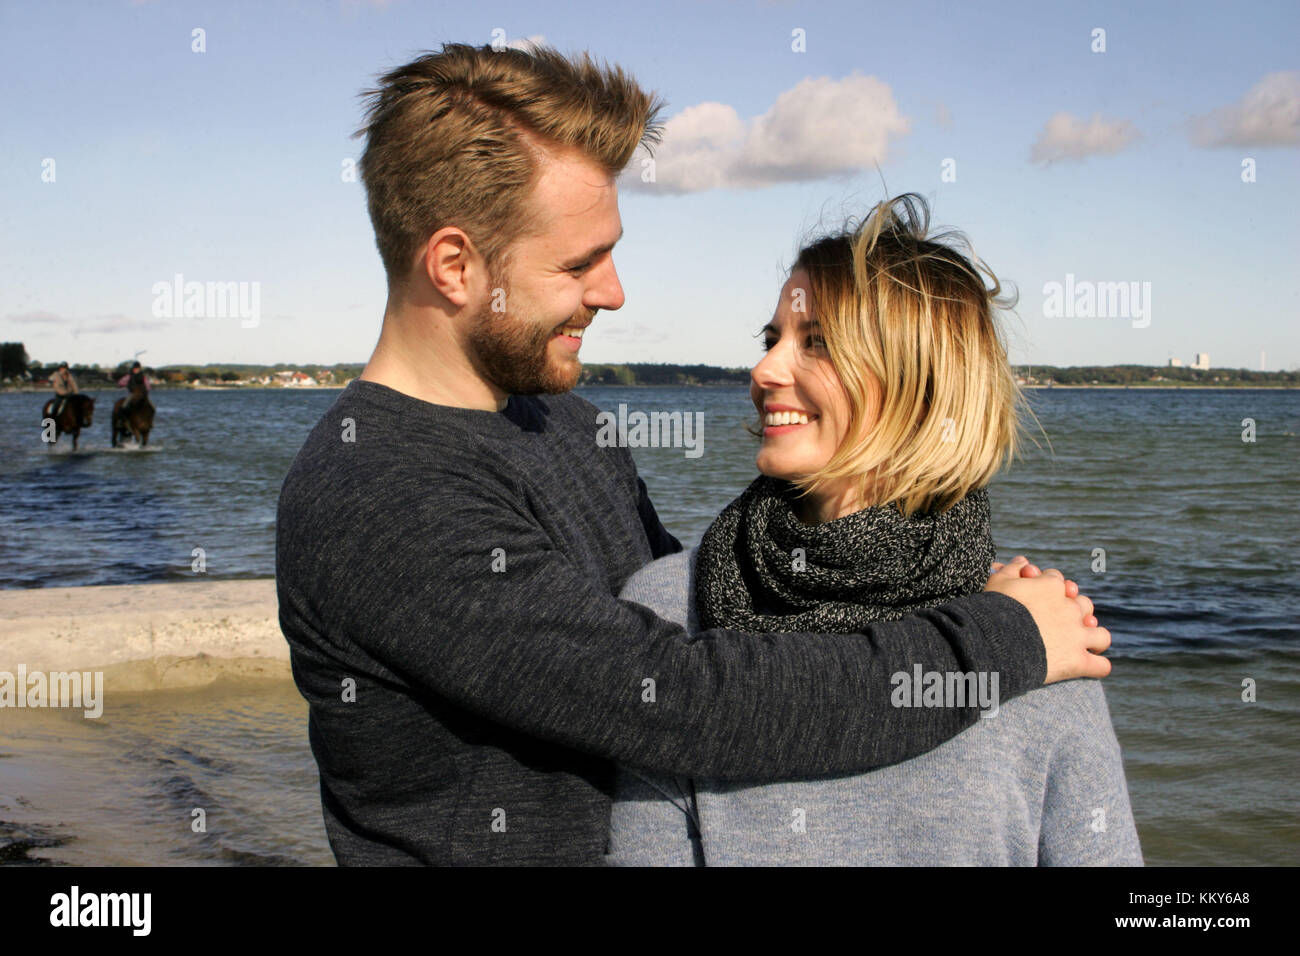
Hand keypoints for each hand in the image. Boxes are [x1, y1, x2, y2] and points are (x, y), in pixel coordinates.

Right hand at [985, 555, 1110, 682]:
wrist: (996, 640)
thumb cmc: (993, 609)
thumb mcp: (998, 582)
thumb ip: (1012, 569)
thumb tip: (1023, 560)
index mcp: (1052, 587)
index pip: (1057, 581)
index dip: (1048, 588)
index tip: (1037, 597)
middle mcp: (1070, 609)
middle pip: (1084, 605)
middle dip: (1076, 611)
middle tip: (1061, 621)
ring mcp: (1077, 636)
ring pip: (1100, 634)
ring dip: (1094, 638)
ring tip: (1083, 644)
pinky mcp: (1078, 661)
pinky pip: (1100, 666)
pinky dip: (1097, 666)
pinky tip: (1090, 667)